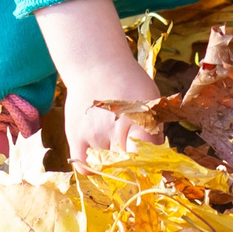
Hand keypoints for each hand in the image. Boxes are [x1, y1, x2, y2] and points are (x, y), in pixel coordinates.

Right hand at [35, 0, 162, 163]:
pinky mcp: (75, 137)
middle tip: (134, 154)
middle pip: (128, 164)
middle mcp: (114, 131)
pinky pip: (83, 165)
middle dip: (135, 163)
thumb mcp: (150, 98)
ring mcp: (93, 136)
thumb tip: (157, 152)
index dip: (154, 160)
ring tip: (115, 146)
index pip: (149, 153)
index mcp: (138, 120)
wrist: (94, 65)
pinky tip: (99, 158)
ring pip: (107, 166)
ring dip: (114, 162)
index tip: (155, 160)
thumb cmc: (127, 81)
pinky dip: (92, 167)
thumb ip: (154, 127)